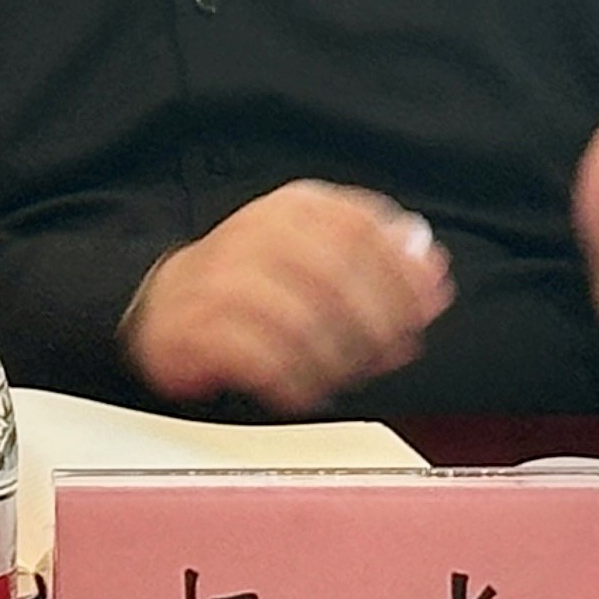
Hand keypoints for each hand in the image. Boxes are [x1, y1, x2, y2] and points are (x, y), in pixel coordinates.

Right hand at [121, 180, 454, 413]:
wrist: (167, 302)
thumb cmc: (257, 281)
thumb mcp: (319, 255)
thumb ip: (377, 261)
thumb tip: (431, 270)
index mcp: (295, 207)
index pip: (361, 226)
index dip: (401, 269)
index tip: (428, 306)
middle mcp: (257, 232)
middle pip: (335, 273)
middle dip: (375, 320)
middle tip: (393, 351)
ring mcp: (223, 276)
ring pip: (299, 318)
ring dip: (336, 357)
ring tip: (347, 375)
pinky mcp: (198, 325)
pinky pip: (259, 357)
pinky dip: (293, 381)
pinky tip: (307, 390)